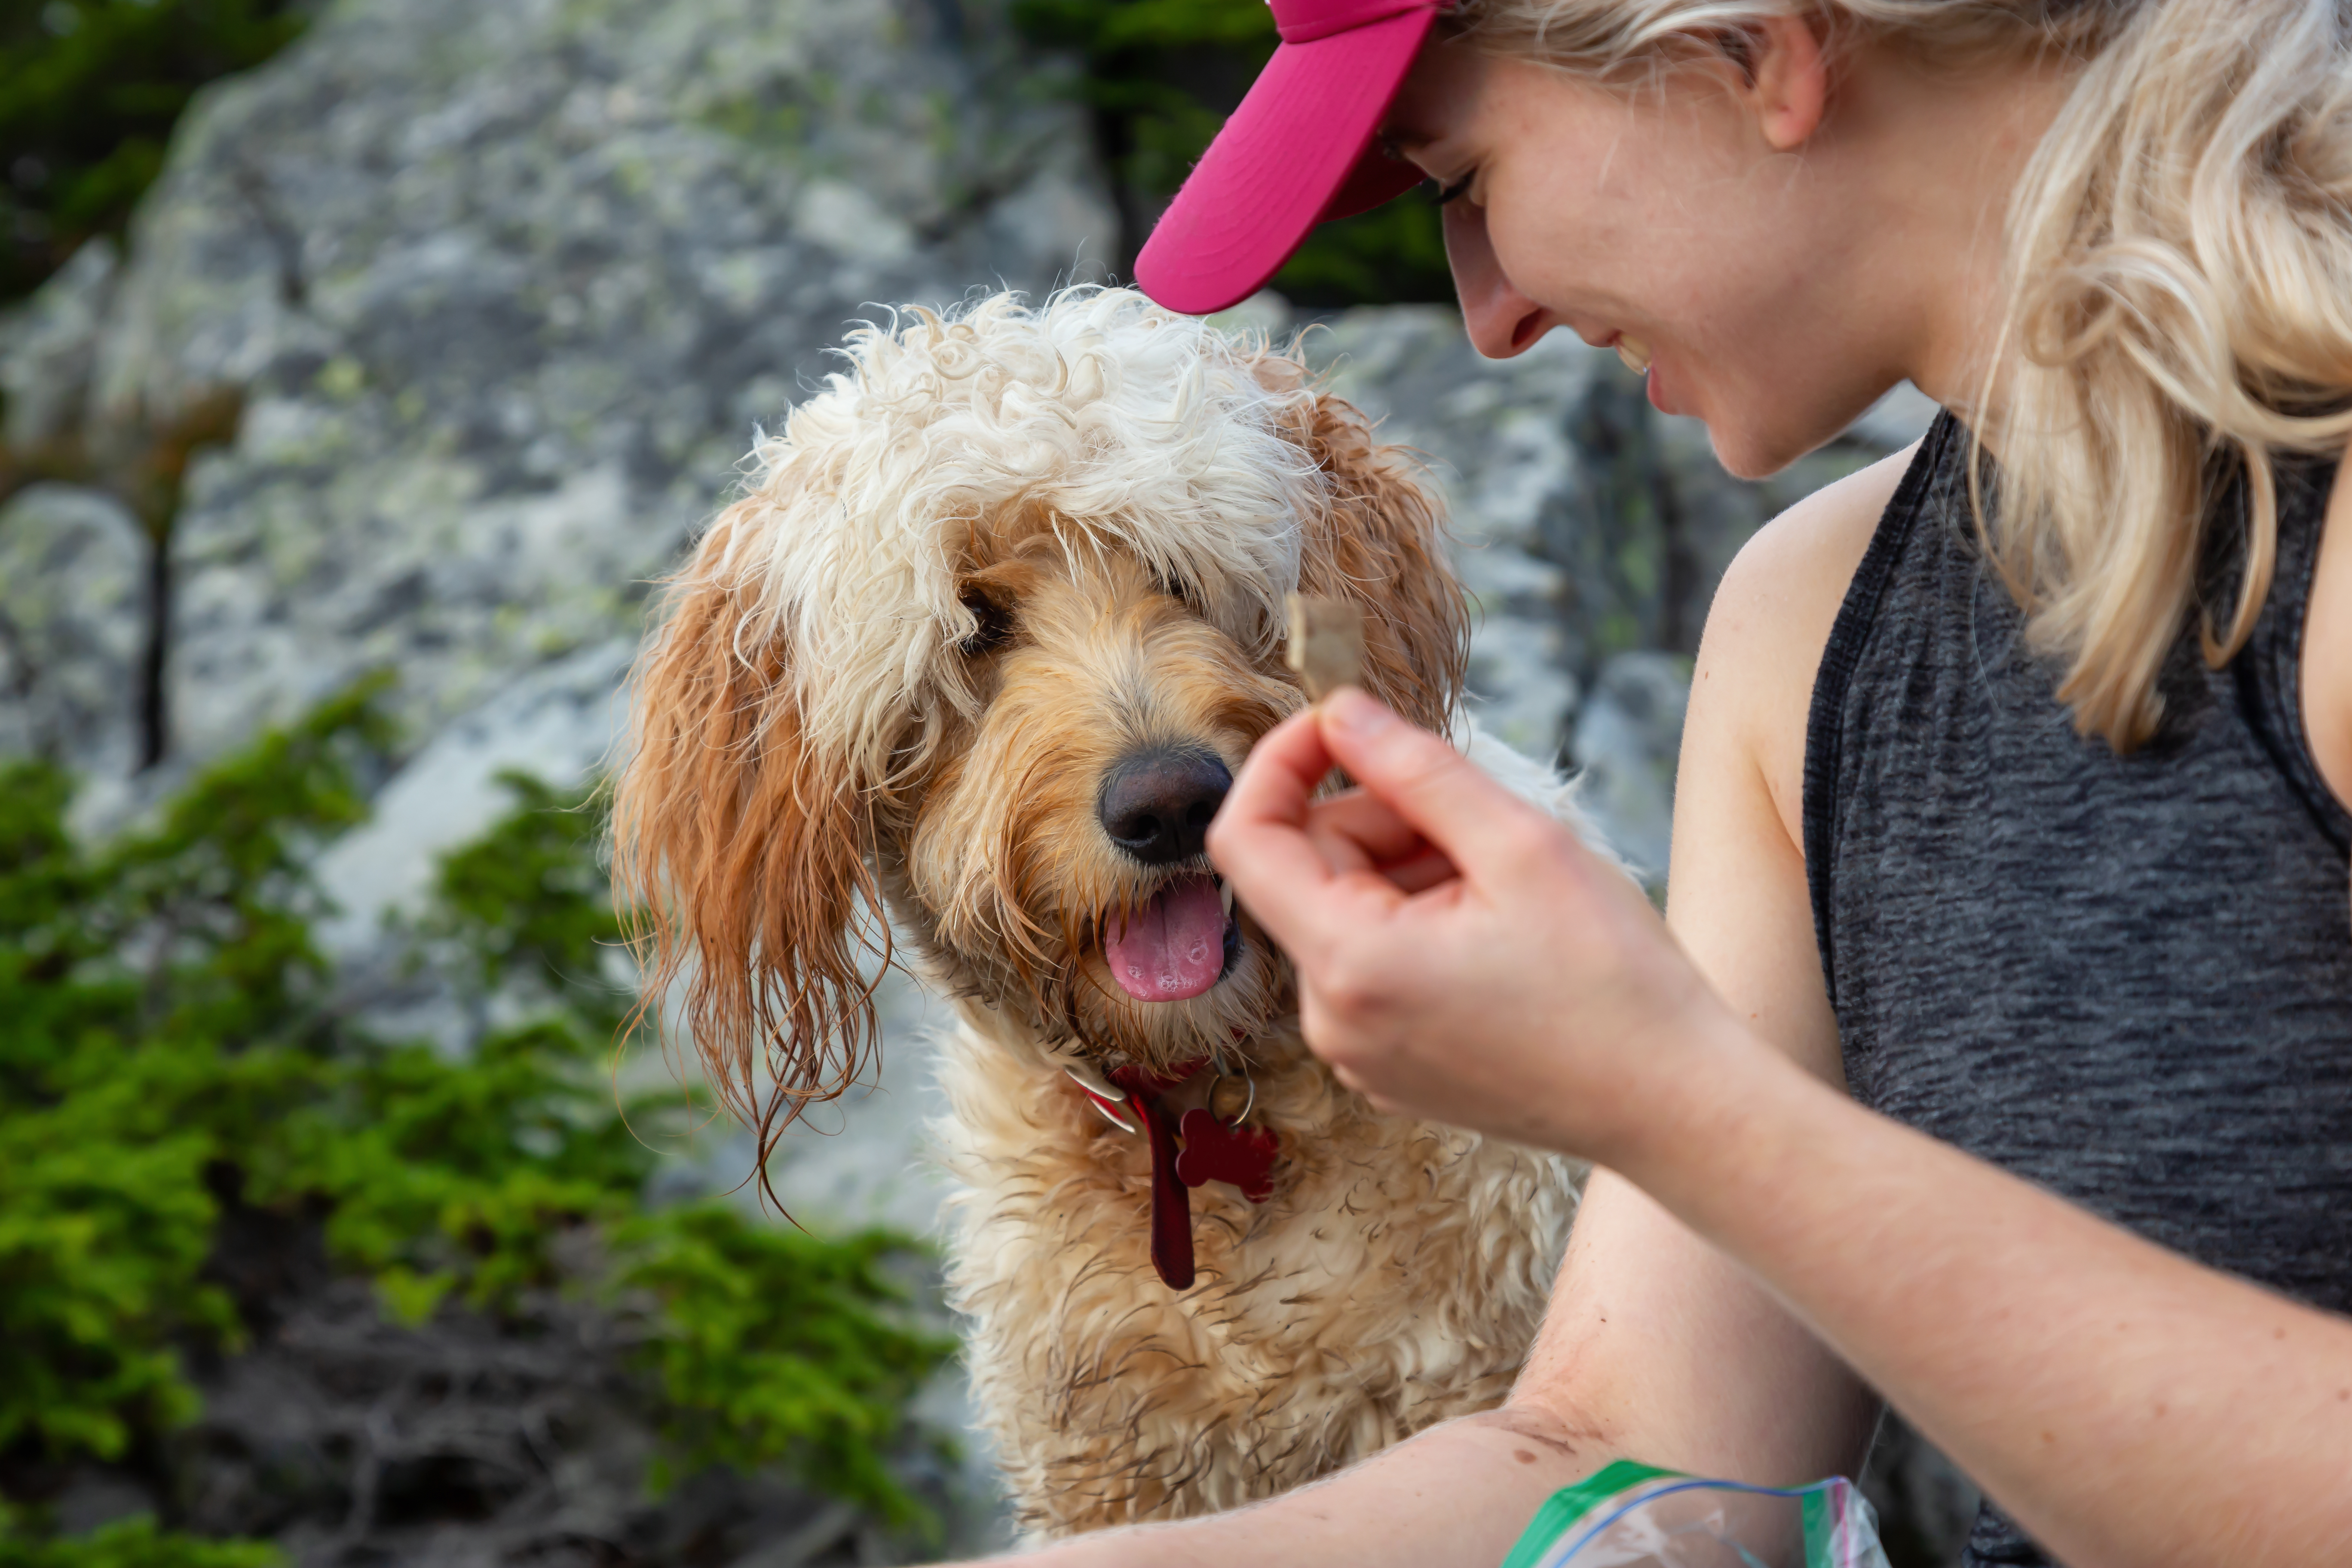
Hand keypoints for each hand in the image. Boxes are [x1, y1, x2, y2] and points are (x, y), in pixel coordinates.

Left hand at [1208, 689, 1745, 1162]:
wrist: (1673, 1107)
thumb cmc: (1613, 982)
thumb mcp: (1520, 844)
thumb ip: (1412, 768)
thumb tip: (1339, 710)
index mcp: (1349, 964)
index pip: (1245, 838)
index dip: (1281, 762)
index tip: (1343, 723)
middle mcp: (1332, 1020)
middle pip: (1309, 869)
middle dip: (1383, 821)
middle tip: (1482, 827)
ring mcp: (1358, 1051)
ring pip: (1347, 910)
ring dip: (1412, 871)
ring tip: (1507, 889)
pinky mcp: (1390, 1066)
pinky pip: (1373, 963)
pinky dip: (1421, 923)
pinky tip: (1501, 934)